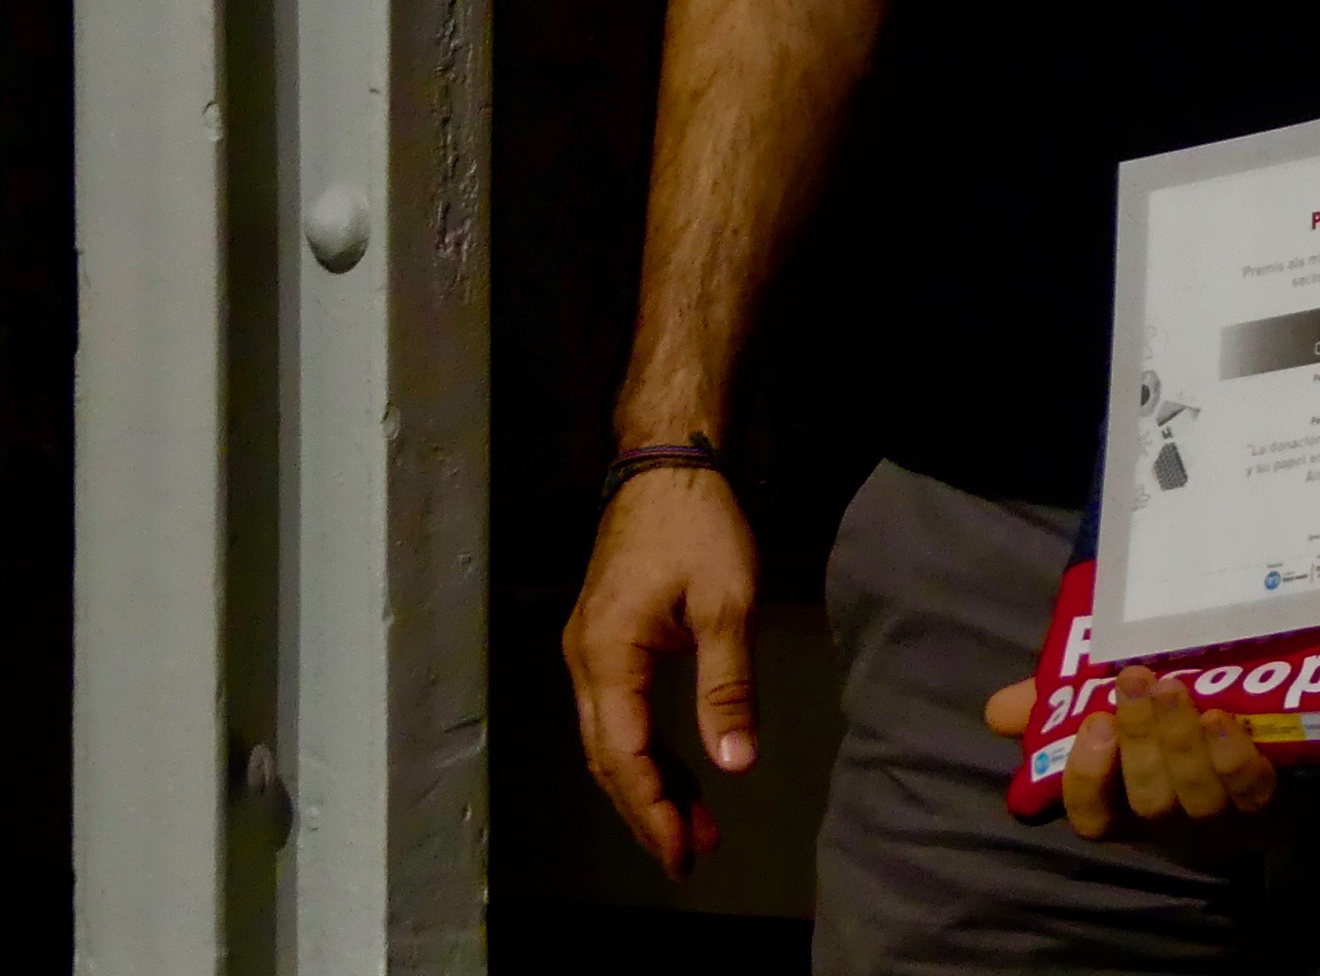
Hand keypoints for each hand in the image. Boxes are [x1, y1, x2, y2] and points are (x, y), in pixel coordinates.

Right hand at [561, 467, 760, 879]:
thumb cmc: (699, 525)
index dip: (654, 809)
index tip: (685, 853)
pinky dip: (646, 750)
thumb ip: (728, 687)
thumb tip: (736, 764)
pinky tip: (681, 771)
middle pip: (608, 758)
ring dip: (650, 785)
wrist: (666, 463)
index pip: (624, 755)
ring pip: (610, 740)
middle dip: (649, 810)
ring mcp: (588, 652)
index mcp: (606, 657)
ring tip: (697, 827)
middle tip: (692, 855)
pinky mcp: (604, 641)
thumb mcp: (727, 603)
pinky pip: (617, 714)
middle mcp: (583, 662)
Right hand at [1041, 668, 1285, 852]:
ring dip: (1181, 740)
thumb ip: (1053, 709)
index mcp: (1128, 806)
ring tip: (1174, 687)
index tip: (1092, 726)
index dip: (1087, 780)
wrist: (1272, 745)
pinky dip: (1233, 758)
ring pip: (1195, 794)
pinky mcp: (1269, 803)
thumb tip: (998, 710)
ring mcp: (1222, 817)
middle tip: (1135, 680)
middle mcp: (1171, 821)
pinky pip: (1250, 790)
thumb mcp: (1108, 715)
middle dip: (1139, 742)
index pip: (1092, 818)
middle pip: (1147, 800)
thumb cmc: (1171, 732)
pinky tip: (1224, 718)